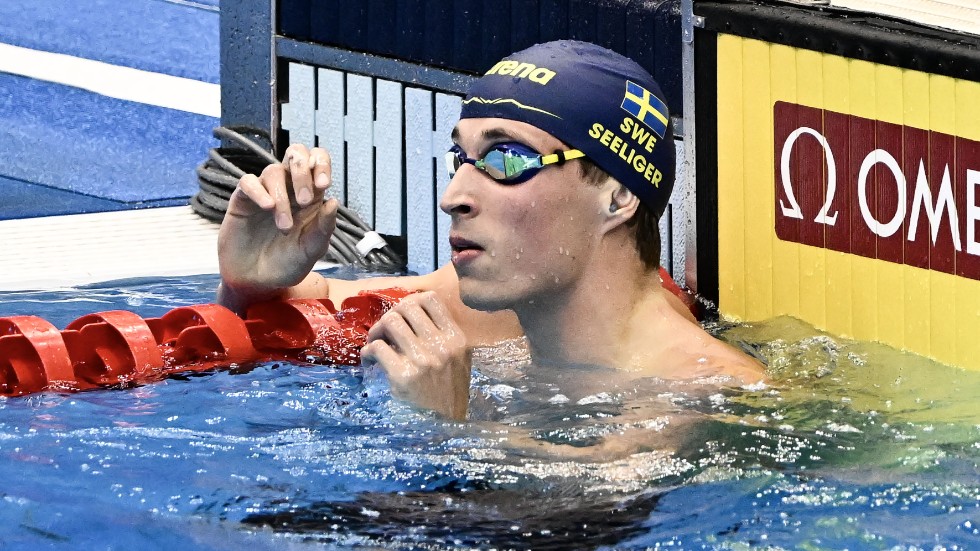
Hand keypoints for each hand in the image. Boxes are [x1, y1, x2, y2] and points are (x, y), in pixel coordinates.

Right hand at [217, 144, 337, 301]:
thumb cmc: (287, 265)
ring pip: (273, 171)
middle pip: (295, 155)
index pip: (317, 162)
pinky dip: (258, 191)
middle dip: (302, 172)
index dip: (321, 164)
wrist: (257, 283)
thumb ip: (324, 228)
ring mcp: (265, 192)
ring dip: (282, 196)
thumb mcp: (311, 250)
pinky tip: (267, 207)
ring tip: (283, 225)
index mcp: (310, 196)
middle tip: (305, 201)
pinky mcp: (243, 200)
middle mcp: (289, 189)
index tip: (323, 184)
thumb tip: (333, 201)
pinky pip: (248, 182)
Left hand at [361, 292, 471, 419]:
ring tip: (375, 345)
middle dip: (390, 315)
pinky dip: (368, 352)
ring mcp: (423, 360)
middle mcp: (442, 346)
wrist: (444, 430)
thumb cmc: (449, 395)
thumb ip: (444, 338)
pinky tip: (369, 362)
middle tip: (384, 332)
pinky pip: (377, 348)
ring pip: (390, 322)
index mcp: (457, 339)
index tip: (402, 317)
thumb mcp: (458, 362)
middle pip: (406, 307)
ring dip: (377, 331)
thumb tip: (415, 313)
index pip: (430, 299)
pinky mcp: (403, 376)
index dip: (409, 302)